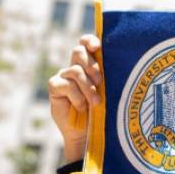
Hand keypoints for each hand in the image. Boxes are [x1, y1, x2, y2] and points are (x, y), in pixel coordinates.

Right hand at [48, 35, 102, 162]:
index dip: (89, 40)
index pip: (86, 42)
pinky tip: (81, 106)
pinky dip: (76, 96)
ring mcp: (64, 76)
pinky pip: (65, 84)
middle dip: (91, 64)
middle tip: (101, 81)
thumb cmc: (103, 110)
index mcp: (90, 63)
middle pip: (78, 51)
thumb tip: (119, 61)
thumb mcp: (109, 91)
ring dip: (87, 87)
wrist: (88, 133)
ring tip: (96, 102)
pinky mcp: (55, 87)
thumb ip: (109, 75)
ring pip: (74, 70)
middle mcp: (76, 66)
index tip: (97, 47)